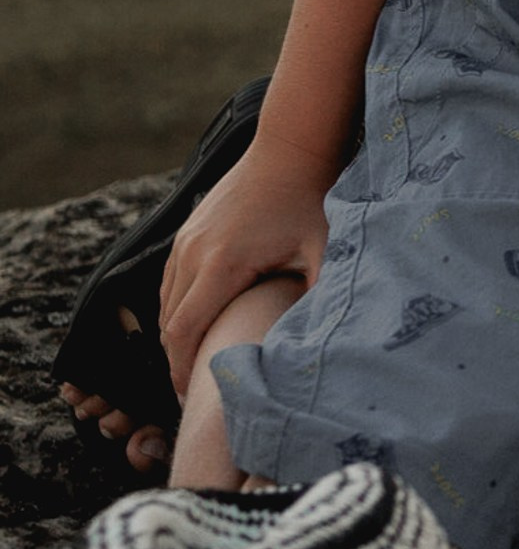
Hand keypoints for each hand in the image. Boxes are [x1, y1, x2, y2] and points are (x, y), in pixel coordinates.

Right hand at [157, 152, 330, 395]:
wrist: (291, 148)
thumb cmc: (312, 200)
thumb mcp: (324, 249)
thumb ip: (321, 294)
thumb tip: (325, 342)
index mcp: (222, 264)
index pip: (184, 332)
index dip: (182, 371)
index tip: (192, 400)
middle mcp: (193, 253)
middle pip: (168, 324)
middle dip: (177, 363)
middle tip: (194, 396)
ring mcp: (185, 240)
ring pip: (164, 304)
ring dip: (175, 338)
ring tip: (195, 369)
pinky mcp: (187, 232)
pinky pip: (170, 282)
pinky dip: (175, 310)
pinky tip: (196, 328)